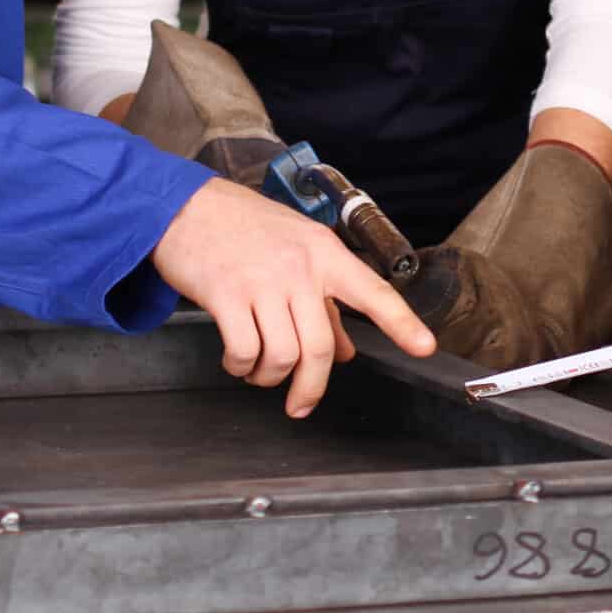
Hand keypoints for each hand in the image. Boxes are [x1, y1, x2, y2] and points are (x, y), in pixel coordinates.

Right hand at [151, 177, 435, 416]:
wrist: (186, 208)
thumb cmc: (245, 228)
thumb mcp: (295, 250)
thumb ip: (324, 301)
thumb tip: (345, 350)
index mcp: (324, 253)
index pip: (373, 291)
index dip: (402, 323)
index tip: (425, 348)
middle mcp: (299, 268)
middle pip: (319, 348)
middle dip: (310, 388)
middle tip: (301, 404)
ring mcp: (262, 281)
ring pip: (282, 356)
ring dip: (269, 377)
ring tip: (259, 371)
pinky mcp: (226, 295)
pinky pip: (244, 352)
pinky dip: (241, 367)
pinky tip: (237, 360)